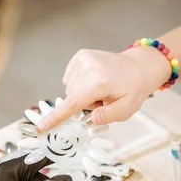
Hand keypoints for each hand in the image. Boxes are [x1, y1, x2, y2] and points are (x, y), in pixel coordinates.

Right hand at [37, 47, 170, 130]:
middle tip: (104, 99)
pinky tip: (94, 80)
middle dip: (84, 103)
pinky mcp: (80, 55)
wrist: (139, 67)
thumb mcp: (127, 109)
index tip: (41, 126)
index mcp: (99, 82)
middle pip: (72, 97)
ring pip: (70, 88)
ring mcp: (83, 58)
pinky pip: (70, 78)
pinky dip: (80, 83)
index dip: (56, 117)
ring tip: (101, 89)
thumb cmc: (133, 89)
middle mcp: (88, 68)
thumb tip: (92, 118)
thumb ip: (109, 116)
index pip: (73, 104)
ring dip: (82, 93)